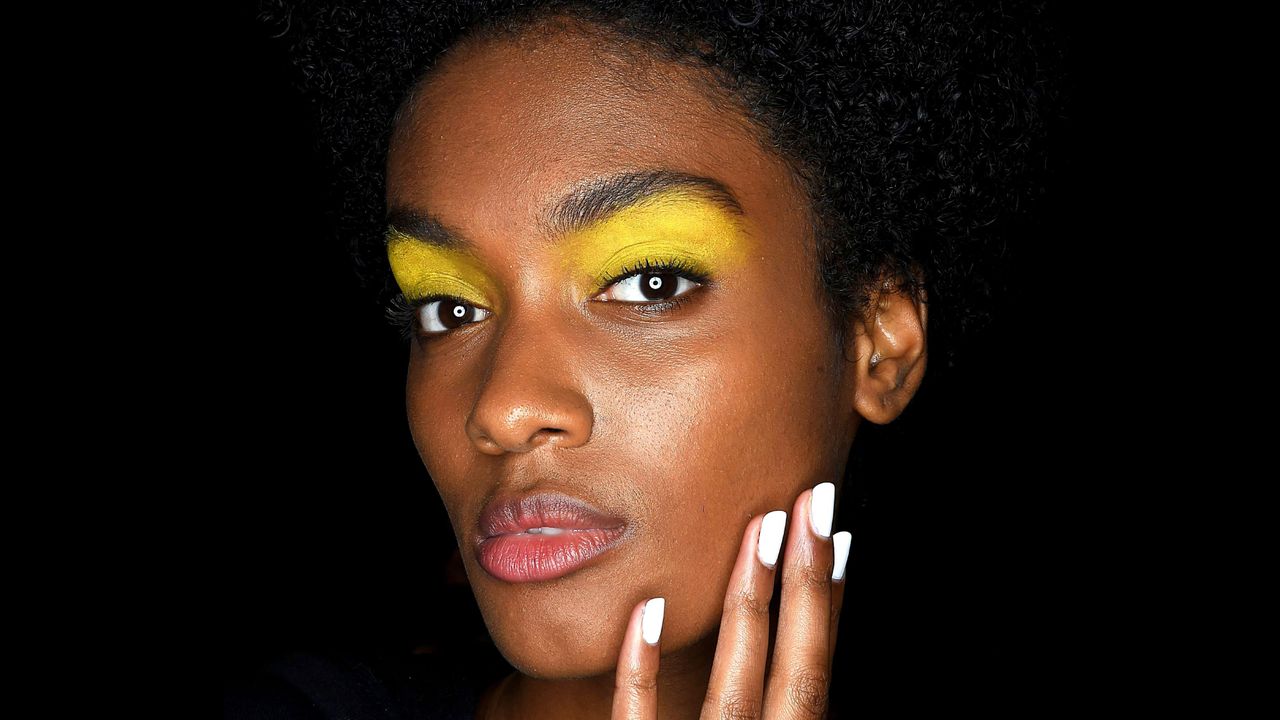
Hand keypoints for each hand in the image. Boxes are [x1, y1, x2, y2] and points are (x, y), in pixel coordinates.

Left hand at [611, 482, 851, 718]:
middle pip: (794, 671)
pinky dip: (642, 669)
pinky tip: (646, 611)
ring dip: (749, 605)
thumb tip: (782, 646)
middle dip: (806, 583)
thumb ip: (770, 709)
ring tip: (760, 530)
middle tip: (815, 502)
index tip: (840, 537)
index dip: (828, 605)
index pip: (814, 672)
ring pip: (732, 687)